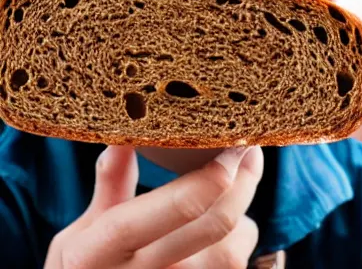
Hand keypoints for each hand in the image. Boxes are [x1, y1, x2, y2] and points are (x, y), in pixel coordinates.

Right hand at [45, 144, 262, 268]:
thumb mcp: (80, 234)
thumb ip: (110, 184)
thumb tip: (125, 135)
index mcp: (102, 250)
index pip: (166, 211)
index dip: (208, 178)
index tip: (233, 145)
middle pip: (214, 225)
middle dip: (244, 181)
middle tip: (250, 151)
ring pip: (232, 251)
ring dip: (243, 214)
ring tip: (235, 189)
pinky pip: (233, 267)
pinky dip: (240, 241)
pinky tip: (232, 226)